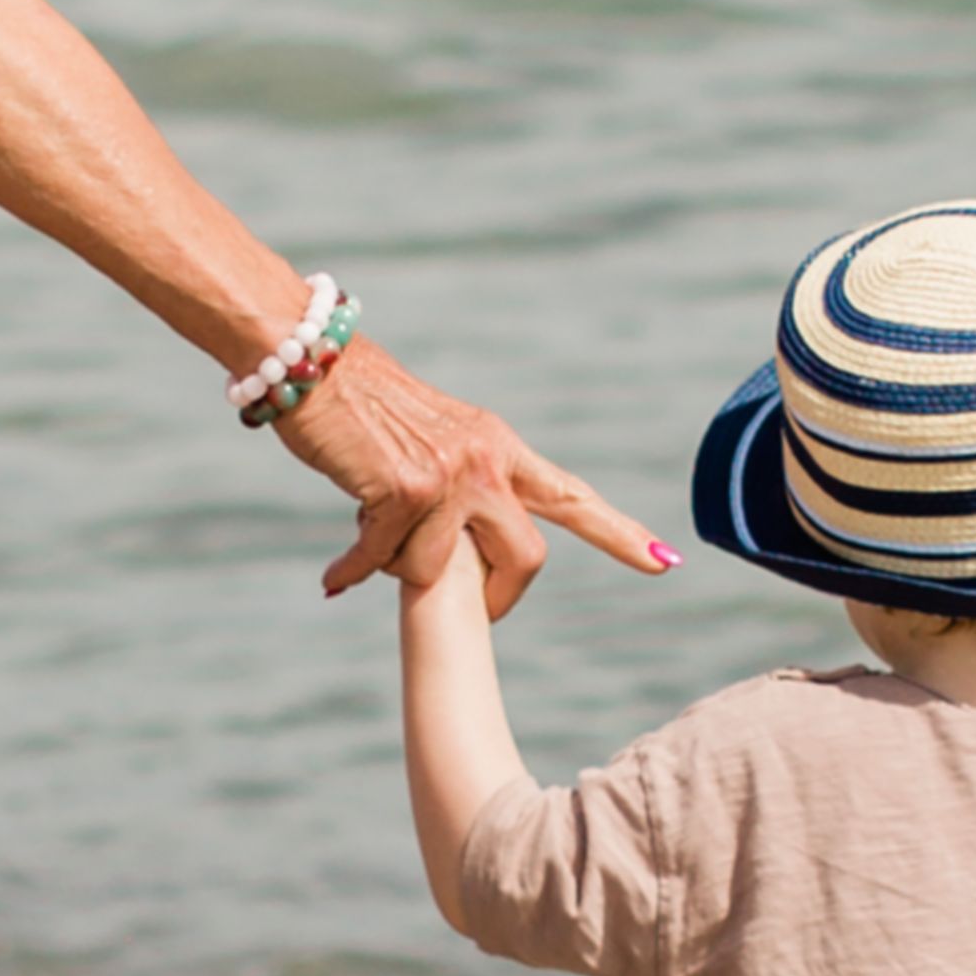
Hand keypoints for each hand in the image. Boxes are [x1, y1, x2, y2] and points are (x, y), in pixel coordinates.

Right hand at [274, 336, 669, 615]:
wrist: (310, 361)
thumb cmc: (358, 404)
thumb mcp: (430, 438)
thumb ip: (458, 483)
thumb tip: (459, 550)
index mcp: (500, 447)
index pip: (571, 497)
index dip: (620, 533)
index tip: (665, 561)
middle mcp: (487, 461)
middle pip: (527, 560)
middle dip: (500, 600)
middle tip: (472, 614)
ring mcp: (451, 477)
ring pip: (441, 572)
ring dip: (398, 567)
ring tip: (368, 545)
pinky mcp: (406, 491)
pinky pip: (383, 562)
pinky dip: (354, 574)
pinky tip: (336, 579)